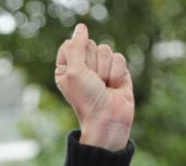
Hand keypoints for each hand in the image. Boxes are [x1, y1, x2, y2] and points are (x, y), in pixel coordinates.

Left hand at [54, 23, 133, 150]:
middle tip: (93, 82)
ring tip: (103, 86)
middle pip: (89, 44)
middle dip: (92, 64)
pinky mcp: (117, 70)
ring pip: (105, 49)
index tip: (77, 73)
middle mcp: (83, 66)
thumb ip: (76, 46)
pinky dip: (116, 73)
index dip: (76, 56)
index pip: (70, 44)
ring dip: (105, 70)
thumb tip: (81, 27)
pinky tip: (114, 86)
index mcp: (66, 67)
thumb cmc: (87, 99)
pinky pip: (119, 58)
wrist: (107, 118)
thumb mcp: (74, 71)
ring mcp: (101, 68)